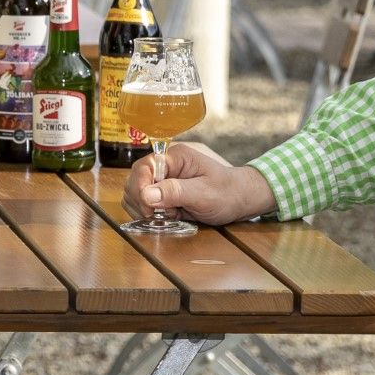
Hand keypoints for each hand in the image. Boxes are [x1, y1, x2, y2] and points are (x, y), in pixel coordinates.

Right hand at [124, 142, 274, 227]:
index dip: (140, 188)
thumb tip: (146, 194)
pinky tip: (164, 218)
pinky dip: (147, 214)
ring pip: (135, 193)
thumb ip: (175, 192)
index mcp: (175, 157)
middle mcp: (165, 166)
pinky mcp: (162, 193)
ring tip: (167, 215)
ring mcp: (162, 179)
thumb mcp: (204, 194)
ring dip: (144, 209)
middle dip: (141, 201)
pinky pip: (143, 203)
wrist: (239, 199)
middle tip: (159, 216)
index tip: (149, 209)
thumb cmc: (227, 193)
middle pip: (135, 180)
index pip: (144, 167)